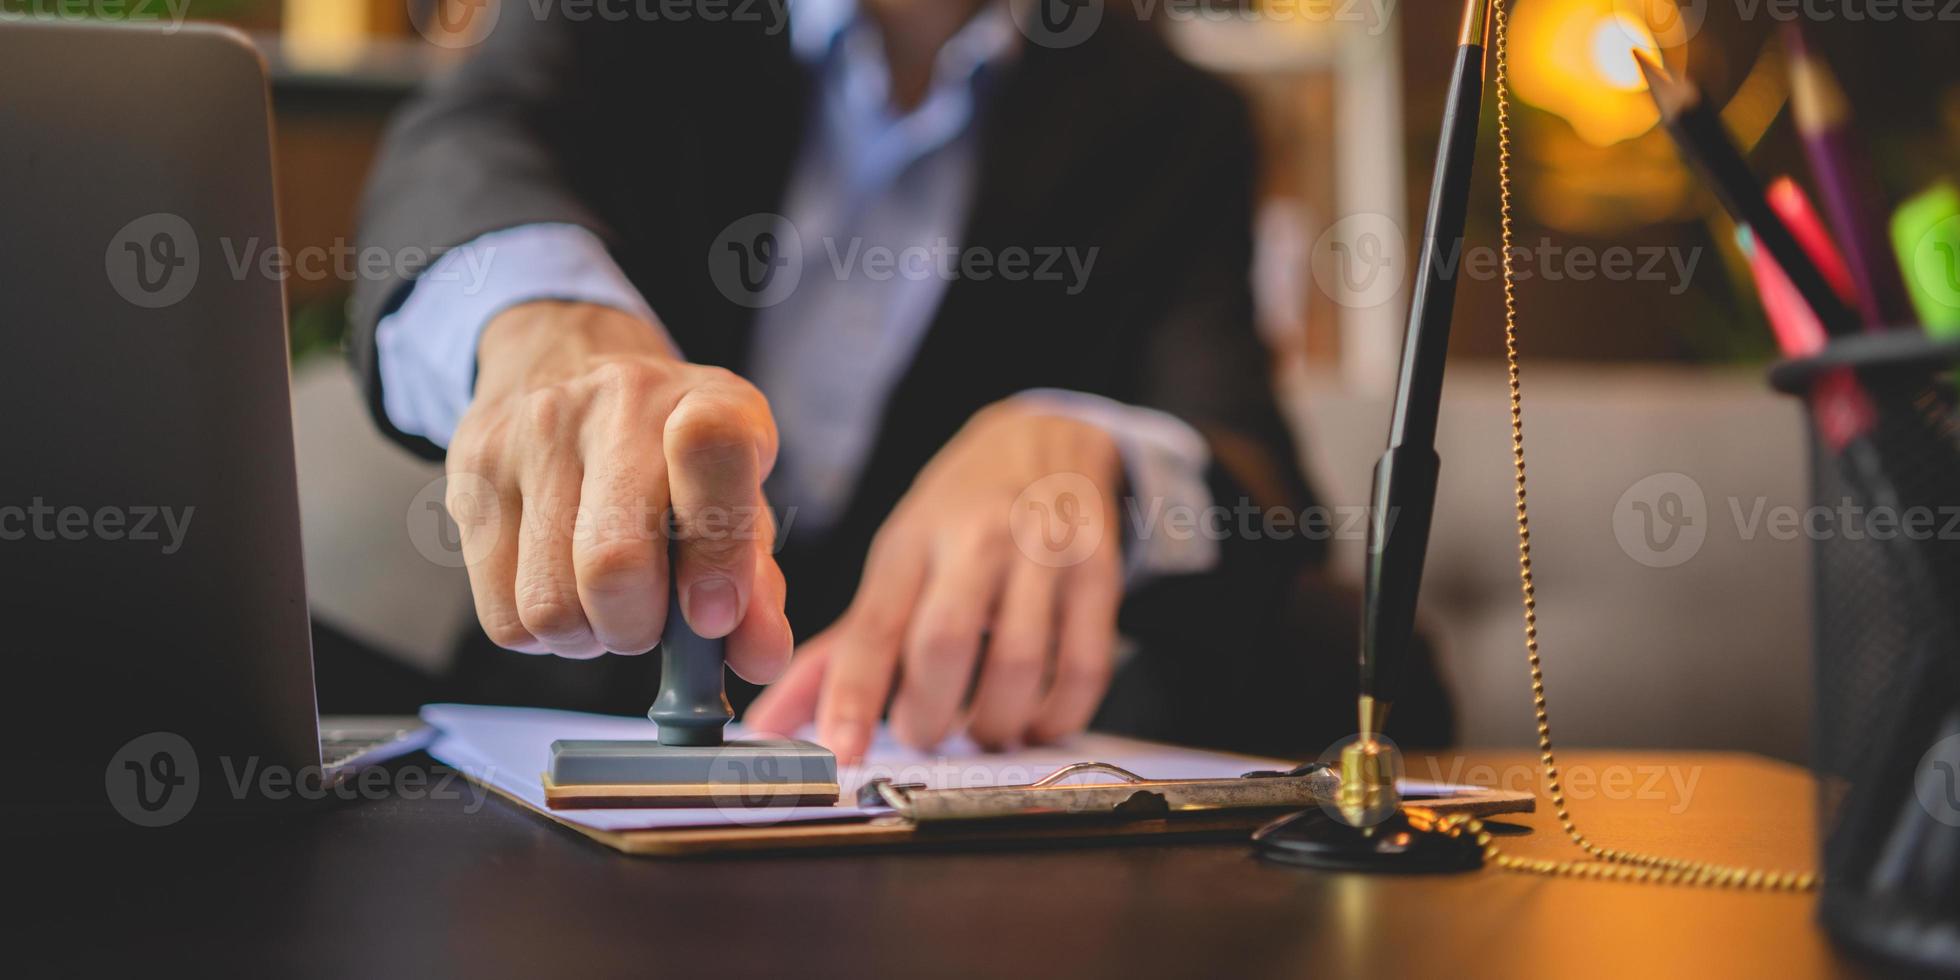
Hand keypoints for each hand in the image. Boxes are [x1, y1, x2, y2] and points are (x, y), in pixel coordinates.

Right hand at [444, 301, 790, 681]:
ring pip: (549, 606)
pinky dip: (538, 632)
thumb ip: (757, 585)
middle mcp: (619, 404)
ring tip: (601, 601)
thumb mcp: (736, 498)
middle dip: (637, 628)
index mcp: (708, 403)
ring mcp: (533, 434)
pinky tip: (559, 589)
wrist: (567, 360)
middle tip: (647, 619)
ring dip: (585, 635)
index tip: (713, 615)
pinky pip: (502, 616)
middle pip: (611, 564)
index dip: (717, 553)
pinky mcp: (472, 472)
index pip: (713, 450)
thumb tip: (762, 659)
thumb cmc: (671, 456)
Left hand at [747, 401, 1124, 761]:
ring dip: (993, 722)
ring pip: (1020, 663)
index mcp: (912, 541)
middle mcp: (977, 540)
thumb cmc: (957, 519)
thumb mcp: (896, 563)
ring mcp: (1044, 553)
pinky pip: (1085, 667)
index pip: (874, 625)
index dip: (853, 696)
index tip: (842, 752)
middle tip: (922, 733)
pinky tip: (1036, 719)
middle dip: (928, 714)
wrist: (1045, 442)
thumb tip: (771, 727)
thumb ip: (841, 651)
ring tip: (979, 729)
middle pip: (945, 644)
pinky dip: (1058, 714)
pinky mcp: (1099, 573)